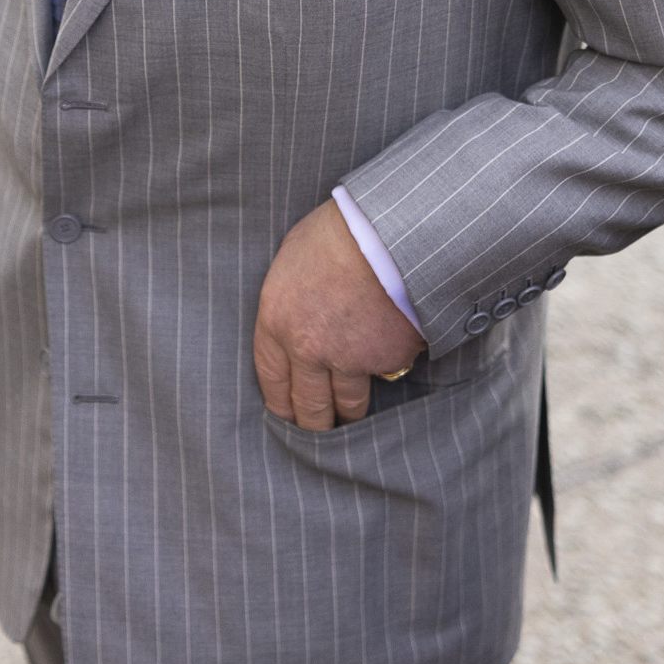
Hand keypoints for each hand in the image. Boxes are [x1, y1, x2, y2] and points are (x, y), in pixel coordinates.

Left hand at [252, 200, 423, 430]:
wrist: (388, 232)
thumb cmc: (339, 231)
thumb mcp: (294, 258)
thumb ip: (291, 298)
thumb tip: (298, 313)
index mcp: (276, 321)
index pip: (271, 379)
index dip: (280, 403)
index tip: (287, 415)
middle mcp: (307, 349)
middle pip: (308, 406)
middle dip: (313, 424)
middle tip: (319, 432)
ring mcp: (349, 359)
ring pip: (348, 403)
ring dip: (351, 412)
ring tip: (353, 419)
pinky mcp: (388, 360)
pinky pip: (387, 375)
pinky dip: (389, 370)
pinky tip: (392, 359)